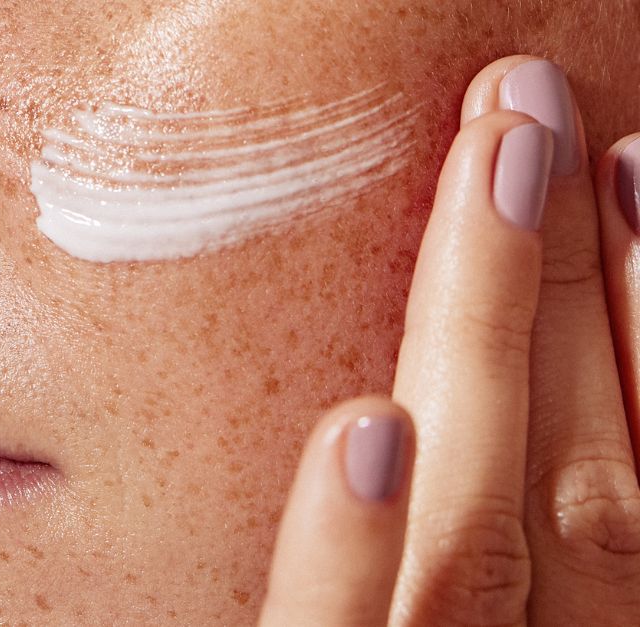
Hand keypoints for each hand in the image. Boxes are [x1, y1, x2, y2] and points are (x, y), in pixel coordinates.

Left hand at [258, 55, 639, 625]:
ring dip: (493, 342)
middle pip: (583, 484)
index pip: (632, 472)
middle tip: (532, 107)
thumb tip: (449, 360)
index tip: (627, 161)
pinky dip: (348, 548)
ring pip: (478, 539)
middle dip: (575, 283)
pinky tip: (362, 424)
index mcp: (590, 624)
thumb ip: (512, 499)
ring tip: (496, 167)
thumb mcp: (496, 592)